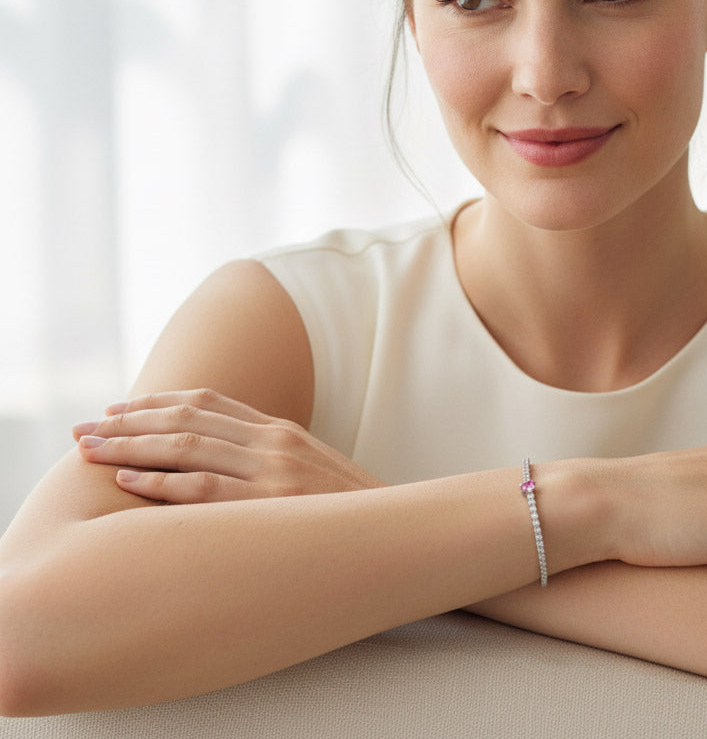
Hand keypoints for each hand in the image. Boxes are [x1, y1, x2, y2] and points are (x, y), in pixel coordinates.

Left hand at [73, 389, 383, 502]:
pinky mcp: (271, 504)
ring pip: (186, 447)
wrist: (396, 530)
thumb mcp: (310, 469)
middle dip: (129, 422)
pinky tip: (129, 482)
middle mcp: (272, 440)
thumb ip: (269, 458)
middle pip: (186, 418)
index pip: (207, 402)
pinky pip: (204, 489)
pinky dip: (162, 483)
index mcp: (280, 429)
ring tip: (91, 449)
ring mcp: (272, 470)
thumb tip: (220, 461)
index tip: (117, 409)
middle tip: (85, 429)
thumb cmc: (346, 510)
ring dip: (132, 447)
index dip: (156, 403)